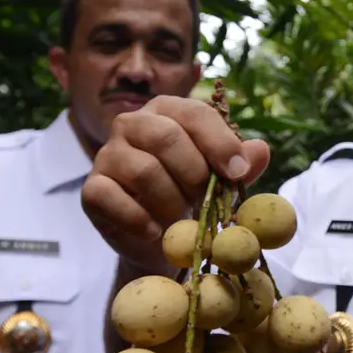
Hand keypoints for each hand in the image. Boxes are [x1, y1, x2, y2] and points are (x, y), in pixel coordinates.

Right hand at [81, 96, 269, 267]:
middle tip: (205, 201)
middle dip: (194, 174)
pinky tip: (156, 232)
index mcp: (166, 111)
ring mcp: (107, 155)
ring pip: (143, 171)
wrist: (159, 241)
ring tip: (182, 220)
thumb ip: (240, 165)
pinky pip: (111, 198)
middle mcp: (131, 124)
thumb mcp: (222, 181)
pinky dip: (139, 220)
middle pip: (165, 136)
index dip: (219, 142)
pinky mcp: (92, 188)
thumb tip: (261, 150)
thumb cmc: (191, 198)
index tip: (238, 172)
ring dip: (171, 203)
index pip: (194, 112)